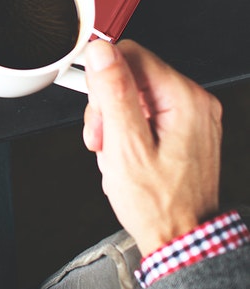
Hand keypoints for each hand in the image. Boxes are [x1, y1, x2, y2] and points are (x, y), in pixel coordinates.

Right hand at [81, 39, 222, 254]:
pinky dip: (127, 130)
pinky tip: (123, 153)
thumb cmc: (157, 202)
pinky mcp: (184, 130)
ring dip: (113, 120)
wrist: (179, 236)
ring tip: (112, 151)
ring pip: (135, 94)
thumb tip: (102, 52)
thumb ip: (113, 93)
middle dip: (106, 105)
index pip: (131, 55)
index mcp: (184, 99)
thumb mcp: (125, 145)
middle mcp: (194, 103)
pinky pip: (146, 112)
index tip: (94, 107)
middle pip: (131, 74)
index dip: (102, 79)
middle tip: (102, 137)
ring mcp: (191, 117)